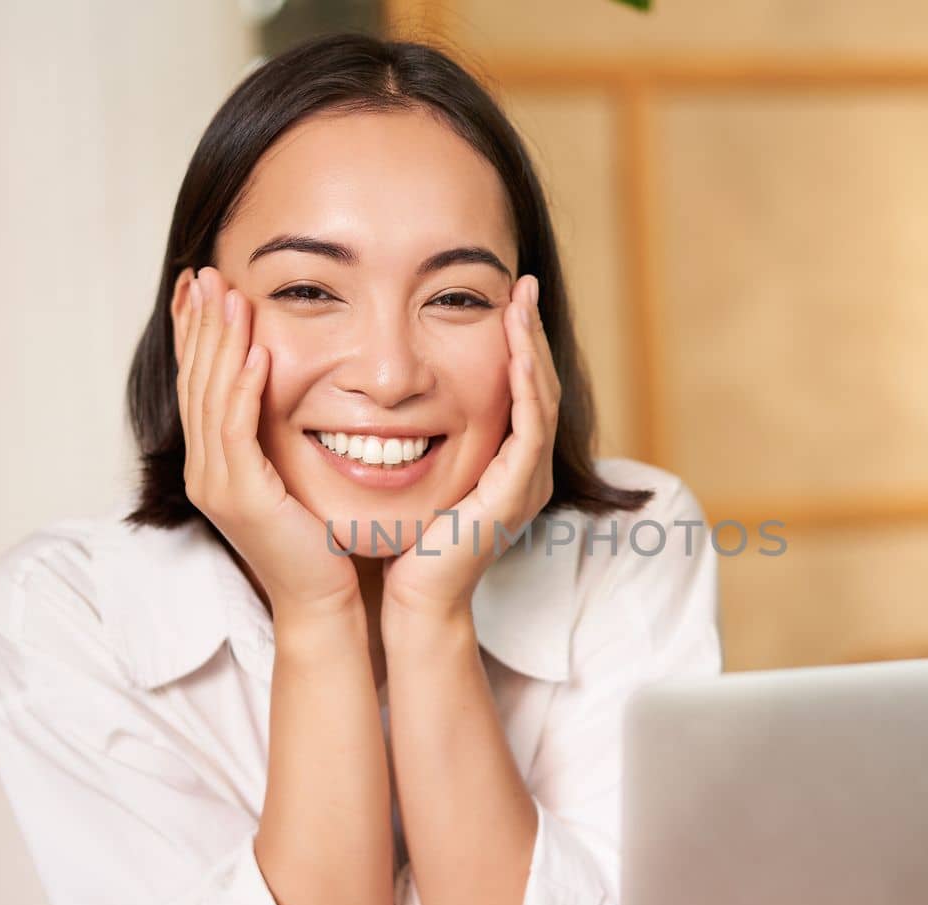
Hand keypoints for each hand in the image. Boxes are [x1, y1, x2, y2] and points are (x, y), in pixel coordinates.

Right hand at [174, 266, 359, 619]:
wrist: (324, 600)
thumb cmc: (319, 541)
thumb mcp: (293, 474)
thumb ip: (281, 432)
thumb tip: (287, 383)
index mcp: (214, 462)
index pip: (198, 383)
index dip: (196, 333)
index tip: (201, 286)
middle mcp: (204, 470)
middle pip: (195, 382)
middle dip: (201, 325)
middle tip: (207, 273)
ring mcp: (217, 484)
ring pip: (211, 398)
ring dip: (220, 343)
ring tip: (229, 296)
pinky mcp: (241, 497)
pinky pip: (237, 430)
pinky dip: (245, 388)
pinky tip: (256, 352)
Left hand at [380, 274, 560, 622]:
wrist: (414, 596)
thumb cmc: (405, 542)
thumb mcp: (417, 473)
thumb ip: (421, 435)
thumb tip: (385, 391)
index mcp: (508, 463)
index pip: (522, 389)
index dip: (517, 342)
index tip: (504, 297)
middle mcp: (527, 469)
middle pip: (540, 385)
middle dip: (531, 332)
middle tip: (524, 284)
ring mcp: (528, 480)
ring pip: (541, 397)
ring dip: (532, 346)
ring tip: (521, 302)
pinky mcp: (517, 490)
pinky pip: (530, 426)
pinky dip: (525, 384)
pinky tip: (514, 350)